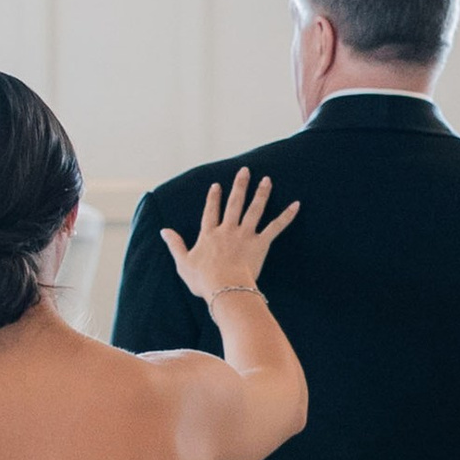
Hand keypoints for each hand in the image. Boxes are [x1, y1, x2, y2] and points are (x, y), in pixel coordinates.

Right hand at [161, 168, 298, 306]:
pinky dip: (287, 215)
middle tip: (245, 170)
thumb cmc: (203, 280)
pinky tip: (296, 204)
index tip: (216, 185)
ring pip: (255, 209)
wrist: (225, 288)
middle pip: (234, 202)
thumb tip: (163, 230)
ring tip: (267, 180)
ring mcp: (245, 235)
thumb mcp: (183, 263)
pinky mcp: (260, 243)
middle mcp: (228, 229)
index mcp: (209, 234)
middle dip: (239, 185)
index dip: (213, 197)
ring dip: (261, 193)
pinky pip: (276, 227)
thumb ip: (175, 245)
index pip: (211, 211)